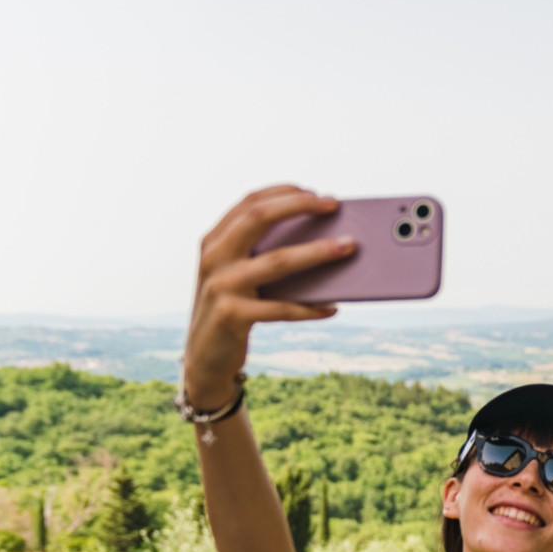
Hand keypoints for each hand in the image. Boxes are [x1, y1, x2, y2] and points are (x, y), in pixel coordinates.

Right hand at [183, 186, 351, 406]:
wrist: (204, 358)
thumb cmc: (233, 308)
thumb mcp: (237, 275)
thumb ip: (262, 254)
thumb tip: (322, 238)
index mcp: (214, 241)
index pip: (250, 202)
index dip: (284, 193)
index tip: (316, 193)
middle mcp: (214, 257)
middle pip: (259, 217)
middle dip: (300, 206)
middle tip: (334, 205)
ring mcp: (221, 286)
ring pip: (278, 261)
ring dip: (318, 252)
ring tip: (348, 247)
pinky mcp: (233, 316)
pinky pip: (282, 308)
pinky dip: (311, 308)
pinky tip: (332, 307)